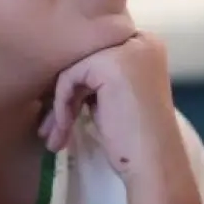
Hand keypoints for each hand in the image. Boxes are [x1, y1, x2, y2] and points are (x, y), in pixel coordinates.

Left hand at [38, 33, 175, 177]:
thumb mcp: (114, 96)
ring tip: (52, 136)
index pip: (96, 53)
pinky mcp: (110, 64)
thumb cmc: (135, 139)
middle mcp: (139, 40)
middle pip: (84, 59)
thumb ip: (96, 77)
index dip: (77, 83)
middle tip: (50, 128)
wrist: (154, 163)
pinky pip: (70, 77)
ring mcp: (126, 49)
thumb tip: (58, 72)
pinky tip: (64, 127)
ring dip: (58, 105)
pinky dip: (61, 104)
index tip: (62, 113)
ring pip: (74, 68)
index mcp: (144, 45)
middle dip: (63, 96)